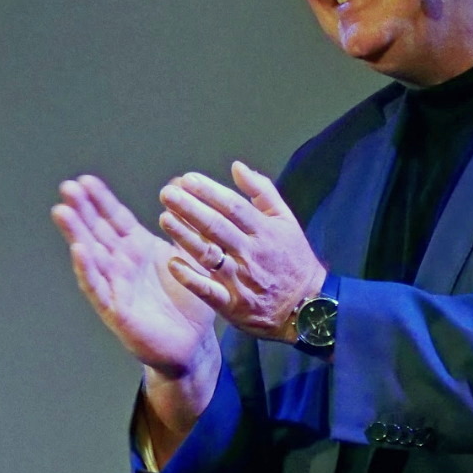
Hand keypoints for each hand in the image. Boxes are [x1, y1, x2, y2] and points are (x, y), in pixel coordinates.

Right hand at [51, 175, 218, 375]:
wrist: (194, 343)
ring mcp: (116, 286)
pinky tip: (80, 252)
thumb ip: (186, 227)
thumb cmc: (192, 300)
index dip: (101, 200)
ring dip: (76, 235)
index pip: (116, 219)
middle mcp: (123, 264)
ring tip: (63, 212)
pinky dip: (89, 270)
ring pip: (92, 256)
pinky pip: (100, 288)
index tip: (86, 180)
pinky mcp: (116, 310)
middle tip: (68, 187)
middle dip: (82, 210)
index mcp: (139, 249)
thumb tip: (181, 189)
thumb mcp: (193, 257)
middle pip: (98, 232)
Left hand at [157, 160, 325, 339]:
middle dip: (190, 208)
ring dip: (185, 236)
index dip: (210, 191)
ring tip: (165, 218)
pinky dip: (190, 277)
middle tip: (167, 193)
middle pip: (217, 227)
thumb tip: (237, 167)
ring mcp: (241, 279)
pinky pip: (208, 290)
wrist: (307, 305)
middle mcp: (251, 253)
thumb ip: (263, 192)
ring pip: (209, 255)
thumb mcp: (286, 220)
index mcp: (265, 231)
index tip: (187, 179)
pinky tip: (172, 262)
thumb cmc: (293, 258)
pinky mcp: (233, 304)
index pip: (233, 206)